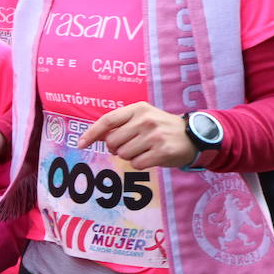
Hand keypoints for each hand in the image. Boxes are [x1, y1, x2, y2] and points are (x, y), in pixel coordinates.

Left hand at [78, 102, 196, 169]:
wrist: (193, 136)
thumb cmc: (161, 127)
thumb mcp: (142, 117)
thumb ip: (120, 124)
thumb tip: (94, 136)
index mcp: (138, 108)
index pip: (108, 121)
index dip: (91, 133)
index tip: (80, 144)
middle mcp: (145, 120)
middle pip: (113, 142)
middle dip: (117, 148)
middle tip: (132, 145)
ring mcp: (154, 136)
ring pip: (123, 154)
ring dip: (130, 156)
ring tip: (145, 149)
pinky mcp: (162, 152)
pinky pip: (136, 164)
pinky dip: (140, 164)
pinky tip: (152, 157)